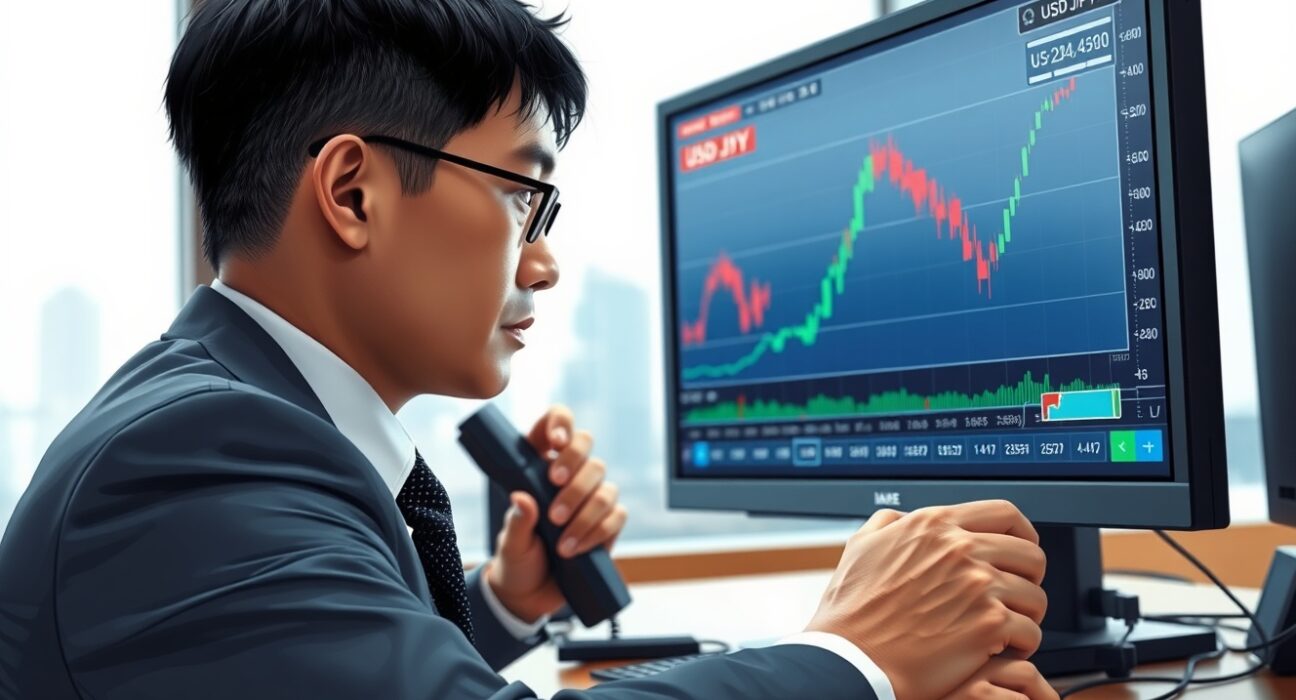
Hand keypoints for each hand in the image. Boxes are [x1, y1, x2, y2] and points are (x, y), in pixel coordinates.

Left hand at [483, 405, 627, 622]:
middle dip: (573, 466)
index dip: (560, 423)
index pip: (556, 425)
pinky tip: (577, 549)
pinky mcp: (607, 524)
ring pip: (604, 484)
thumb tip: (523, 498)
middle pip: (586, 447)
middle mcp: (569, 476)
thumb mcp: (509, 542)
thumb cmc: (516, 559)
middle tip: (553, 487)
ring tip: (560, 540)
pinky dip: (598, 532)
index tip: (555, 441)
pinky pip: (616, 516)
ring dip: (584, 510)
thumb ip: (517, 521)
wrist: (530, 596)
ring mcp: (591, 498)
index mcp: (539, 465)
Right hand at [804, 500, 1046, 699]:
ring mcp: (978, 586)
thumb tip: (903, 517)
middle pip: (1031, 554)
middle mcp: (960, 549)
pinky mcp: (989, 625)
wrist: (851, 660)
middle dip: (1028, 578)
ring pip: (1036, 596)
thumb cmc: (851, 612)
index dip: (1022, 534)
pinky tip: (999, 651)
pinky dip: (1021, 646)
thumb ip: (888, 524)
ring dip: (1025, 615)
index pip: (1004, 514)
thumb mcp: (860, 548)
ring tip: (1006, 629)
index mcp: (933, 526)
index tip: (1020, 551)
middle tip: (1014, 597)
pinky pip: (1030, 633)